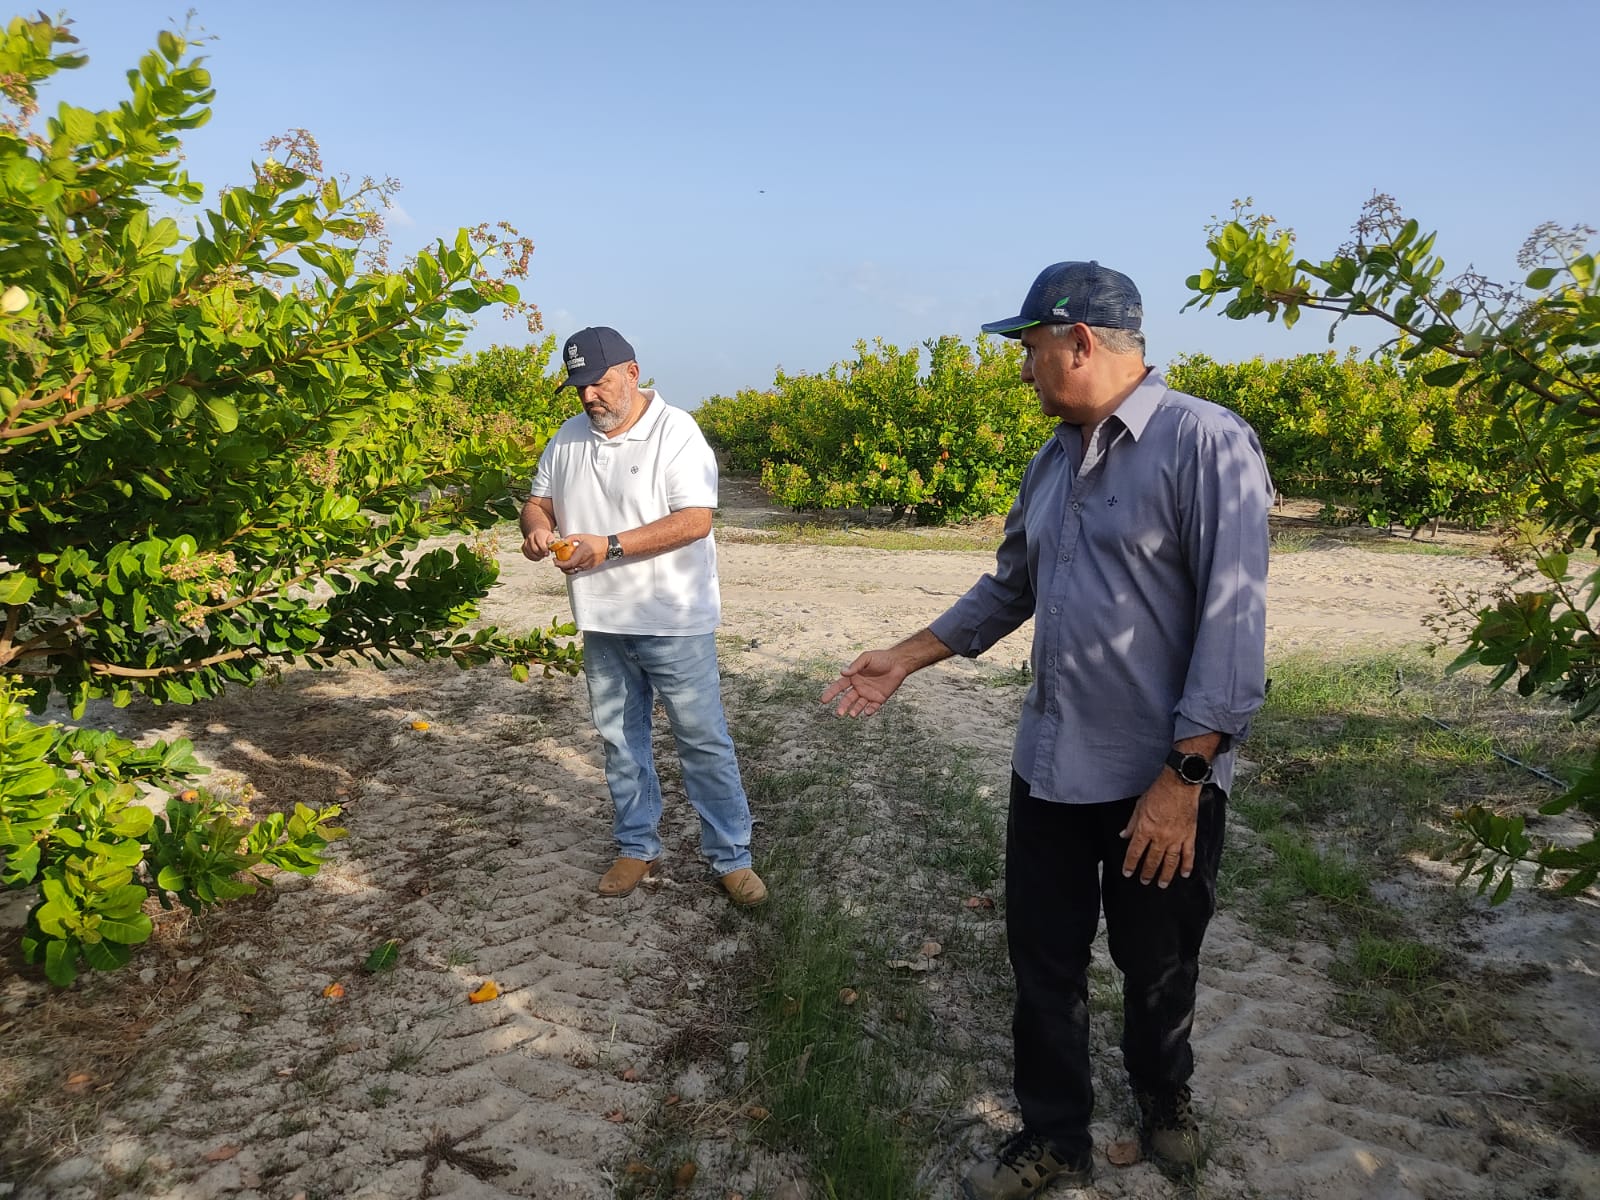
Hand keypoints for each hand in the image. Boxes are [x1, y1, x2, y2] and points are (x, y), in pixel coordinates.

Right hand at [521, 529, 556, 561]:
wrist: (537, 532)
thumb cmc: (544, 535)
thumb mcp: (550, 536)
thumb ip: (551, 541)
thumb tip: (551, 544)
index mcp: (538, 533)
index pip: (540, 544)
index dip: (545, 550)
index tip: (548, 552)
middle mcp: (530, 537)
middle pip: (534, 549)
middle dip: (541, 554)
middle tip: (545, 554)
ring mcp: (526, 542)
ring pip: (530, 553)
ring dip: (537, 557)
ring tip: (542, 556)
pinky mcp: (523, 547)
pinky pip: (527, 554)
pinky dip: (532, 558)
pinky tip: (537, 557)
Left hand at [553, 533, 603, 573]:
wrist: (606, 547)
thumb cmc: (596, 541)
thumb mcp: (581, 536)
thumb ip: (570, 538)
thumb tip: (561, 541)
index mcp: (582, 553)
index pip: (569, 563)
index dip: (560, 564)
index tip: (555, 560)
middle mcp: (584, 561)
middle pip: (569, 569)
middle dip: (561, 567)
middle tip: (557, 562)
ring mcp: (587, 566)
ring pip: (573, 571)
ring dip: (566, 568)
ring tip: (563, 563)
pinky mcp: (589, 568)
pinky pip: (578, 570)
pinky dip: (572, 568)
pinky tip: (571, 563)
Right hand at [820, 650, 910, 717]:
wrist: (898, 662)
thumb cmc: (881, 658)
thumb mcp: (866, 659)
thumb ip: (855, 666)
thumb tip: (842, 672)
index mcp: (854, 677)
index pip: (839, 686)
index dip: (831, 693)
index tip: (823, 700)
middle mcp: (859, 687)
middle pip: (848, 699)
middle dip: (843, 706)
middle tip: (839, 713)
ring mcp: (869, 694)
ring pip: (859, 705)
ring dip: (855, 710)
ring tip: (852, 714)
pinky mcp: (879, 699)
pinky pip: (873, 707)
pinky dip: (869, 711)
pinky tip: (867, 711)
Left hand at [1119, 770, 1199, 887]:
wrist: (1179, 785)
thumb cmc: (1159, 793)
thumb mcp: (1139, 806)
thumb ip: (1131, 824)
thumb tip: (1124, 835)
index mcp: (1145, 829)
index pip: (1135, 852)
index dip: (1130, 864)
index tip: (1127, 872)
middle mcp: (1160, 837)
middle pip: (1152, 860)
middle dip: (1147, 873)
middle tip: (1144, 881)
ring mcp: (1176, 838)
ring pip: (1170, 862)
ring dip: (1166, 875)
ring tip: (1162, 884)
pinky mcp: (1189, 836)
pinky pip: (1188, 855)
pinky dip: (1187, 866)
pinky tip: (1184, 874)